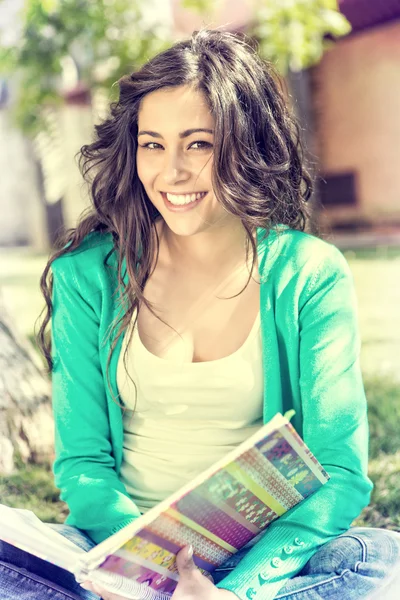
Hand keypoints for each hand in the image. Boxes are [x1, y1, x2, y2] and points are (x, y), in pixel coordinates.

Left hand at [79, 546, 238, 599]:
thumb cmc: (205, 599)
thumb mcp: (196, 582)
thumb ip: (187, 566)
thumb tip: (186, 547)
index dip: (108, 590)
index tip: (95, 580)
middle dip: (104, 590)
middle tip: (88, 578)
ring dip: (111, 592)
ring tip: (97, 580)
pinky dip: (123, 593)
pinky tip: (116, 585)